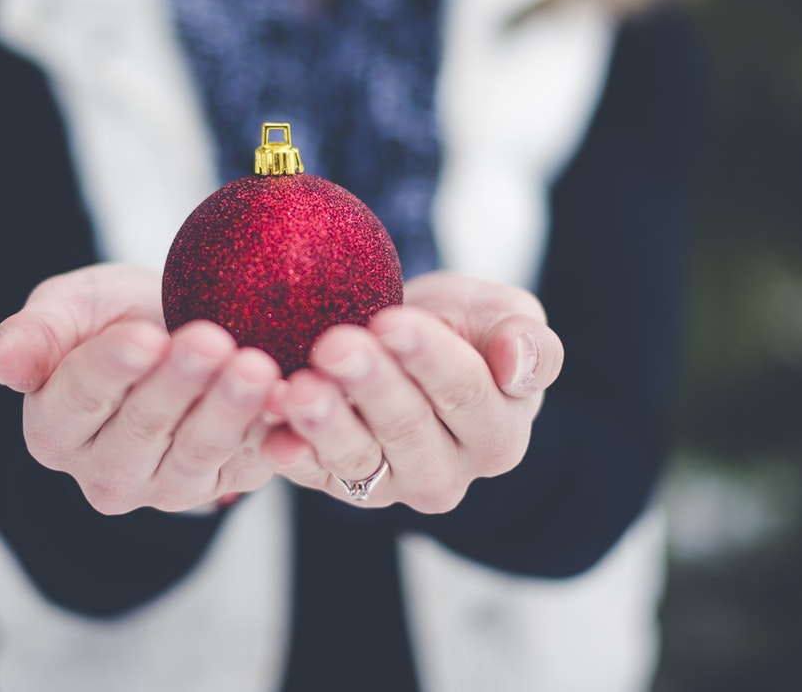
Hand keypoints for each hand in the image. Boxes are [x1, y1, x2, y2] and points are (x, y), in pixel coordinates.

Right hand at [0, 263, 279, 514]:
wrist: (179, 330)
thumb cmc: (115, 317)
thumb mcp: (70, 308)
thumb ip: (35, 333)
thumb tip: (4, 364)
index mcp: (54, 428)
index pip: (78, 399)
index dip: (111, 368)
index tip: (143, 336)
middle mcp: (104, 472)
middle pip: (142, 429)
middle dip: (180, 383)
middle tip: (212, 341)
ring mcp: (165, 486)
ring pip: (196, 452)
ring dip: (229, 410)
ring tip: (256, 366)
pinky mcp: (221, 485)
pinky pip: (247, 463)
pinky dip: (270, 432)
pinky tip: (289, 399)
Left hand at [261, 272, 563, 511]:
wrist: (403, 340)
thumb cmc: (461, 328)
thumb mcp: (505, 317)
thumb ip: (528, 342)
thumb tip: (518, 363)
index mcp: (498, 434)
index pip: (466, 393)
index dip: (429, 358)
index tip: (392, 322)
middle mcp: (447, 472)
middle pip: (408, 429)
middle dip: (370, 384)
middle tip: (336, 345)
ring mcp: (389, 484)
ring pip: (358, 459)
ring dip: (326, 425)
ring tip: (300, 391)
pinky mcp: (336, 484)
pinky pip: (312, 474)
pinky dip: (291, 455)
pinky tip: (272, 436)